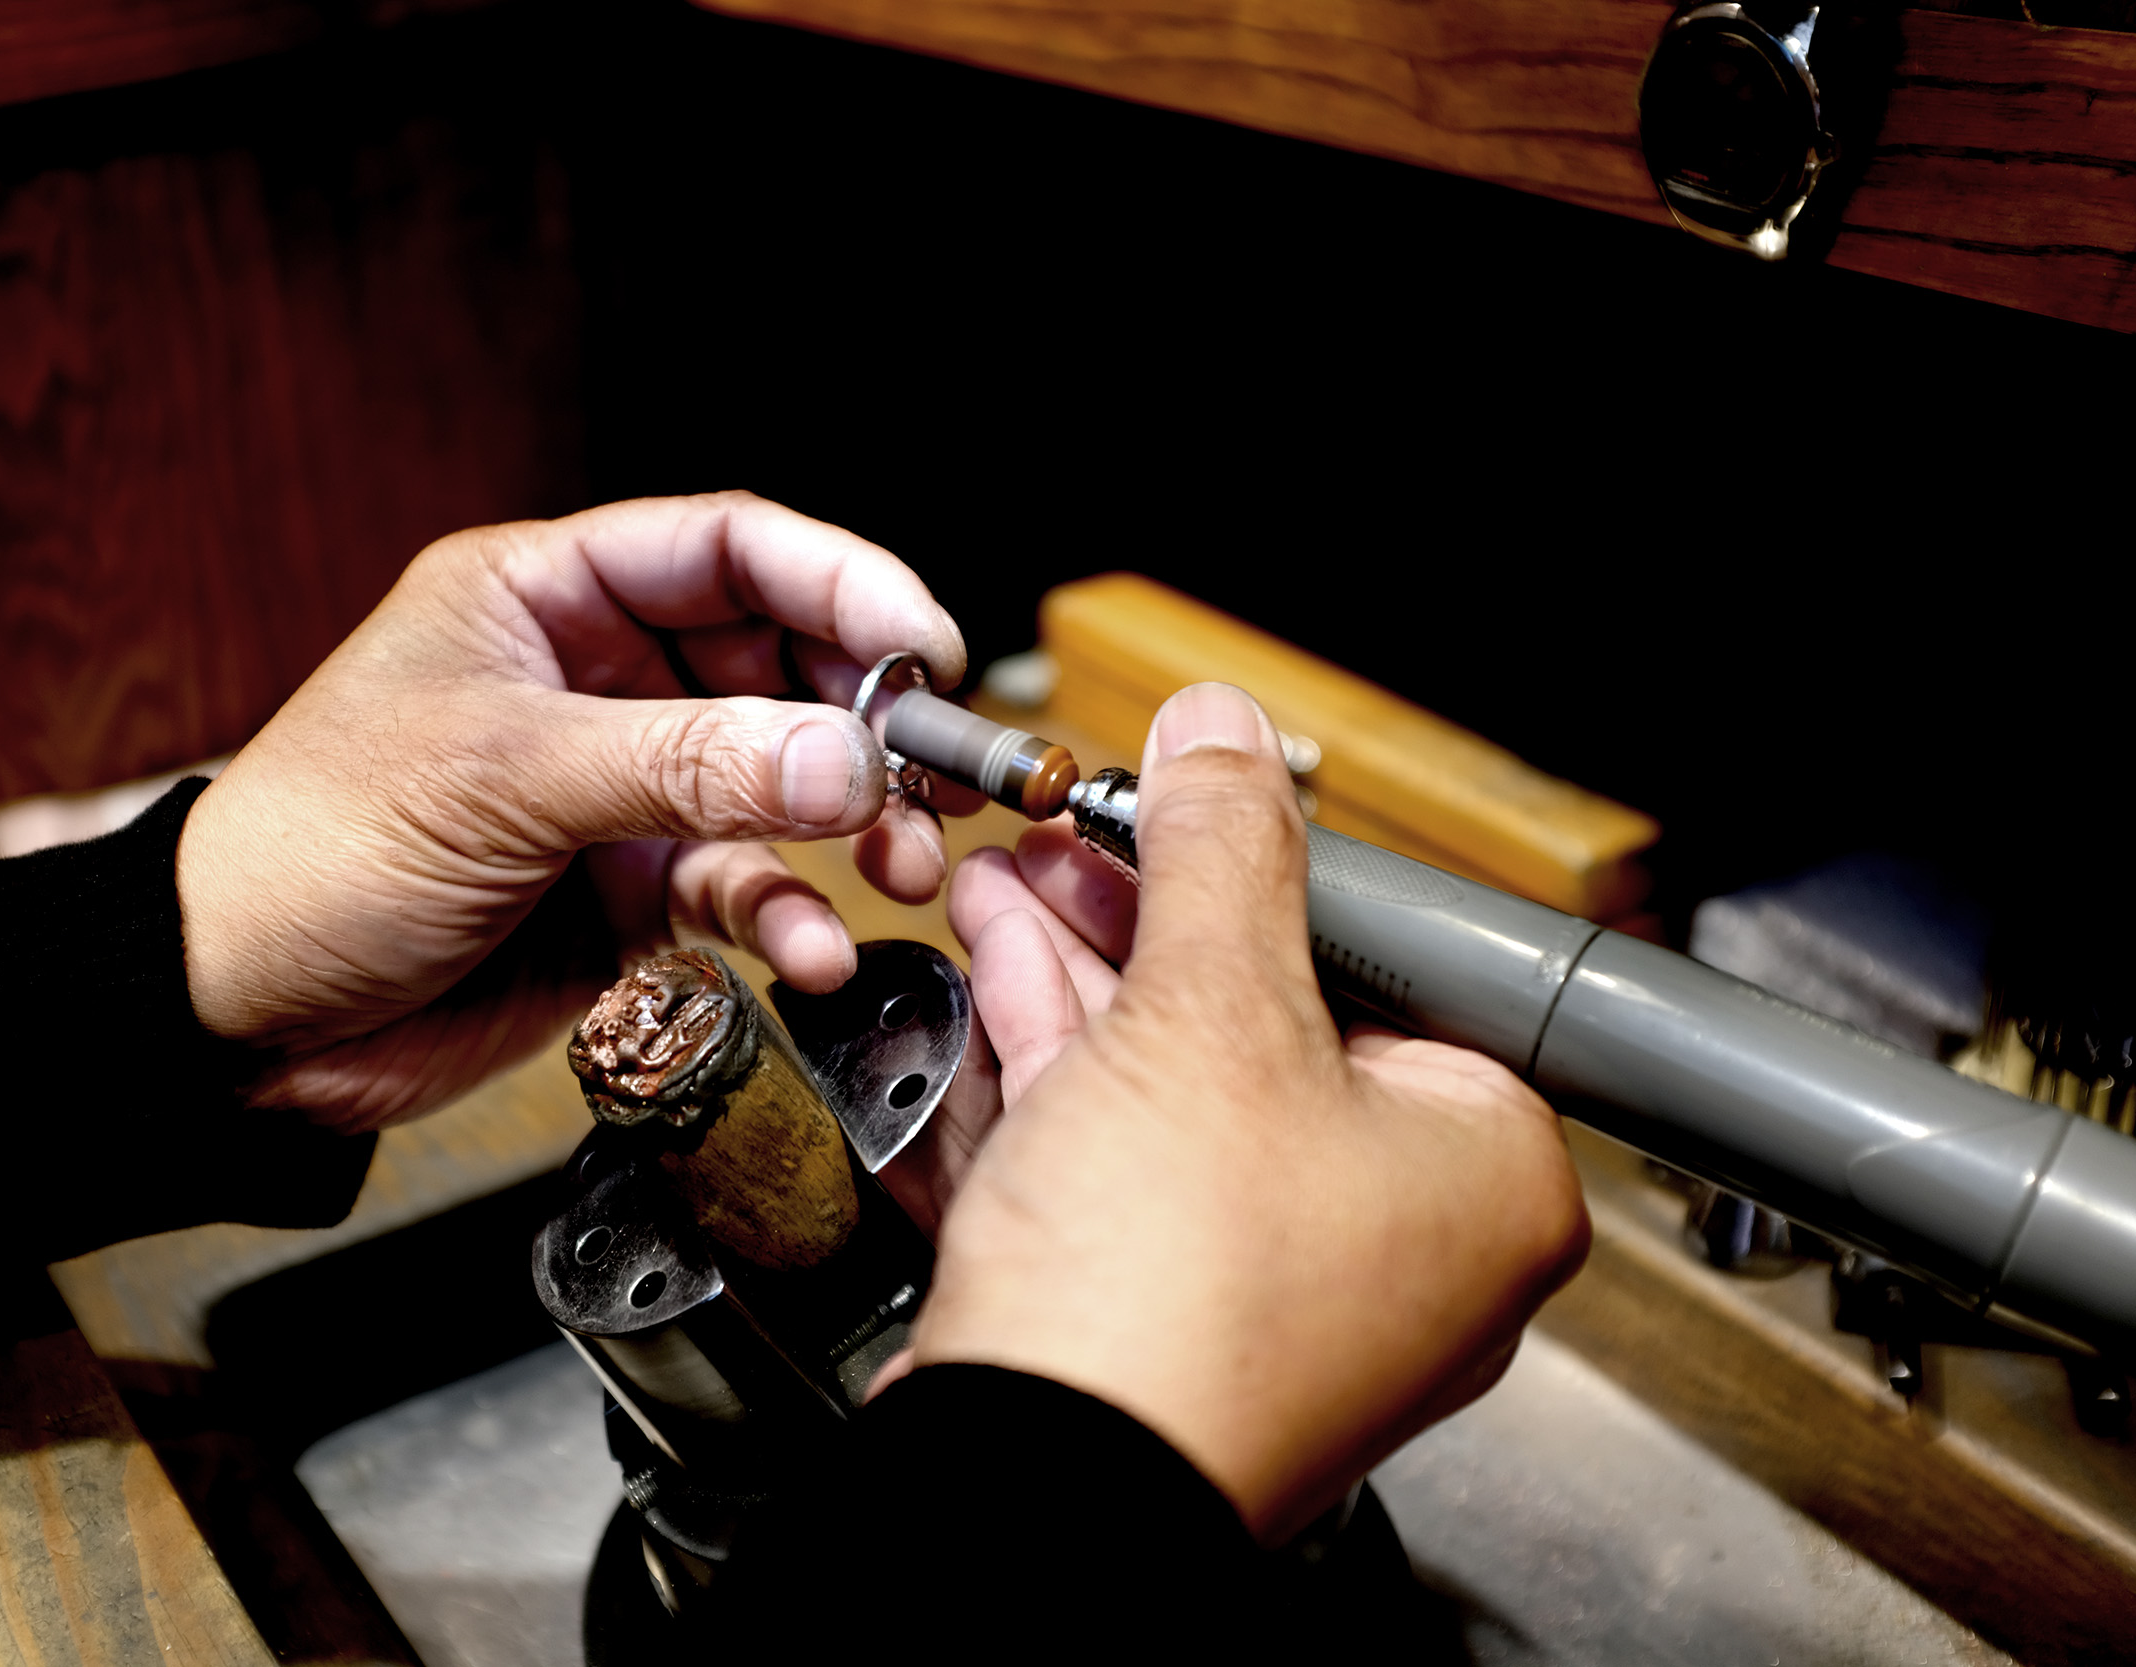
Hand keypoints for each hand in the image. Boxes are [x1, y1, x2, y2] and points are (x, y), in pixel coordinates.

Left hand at [175, 492, 967, 1131]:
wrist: (233, 1019)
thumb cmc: (312, 854)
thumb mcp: (503, 779)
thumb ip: (684, 764)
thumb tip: (848, 755)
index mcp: (545, 598)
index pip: (728, 550)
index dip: (838, 583)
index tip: (921, 646)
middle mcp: (593, 681)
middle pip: (777, 666)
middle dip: (862, 719)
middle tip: (931, 773)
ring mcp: (615, 791)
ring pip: (776, 784)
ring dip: (845, 826)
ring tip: (892, 865)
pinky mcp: (624, 893)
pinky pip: (741, 887)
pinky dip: (786, 916)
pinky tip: (804, 950)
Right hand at [905, 682, 1590, 1542]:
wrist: (1032, 1485)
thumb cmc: (1169, 1299)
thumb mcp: (1209, 1011)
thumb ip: (1222, 849)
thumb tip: (1224, 734)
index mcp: (1487, 1174)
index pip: (1399, 963)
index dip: (1278, 865)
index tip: (1193, 799)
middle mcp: (1406, 1242)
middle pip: (1278, 1015)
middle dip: (1153, 907)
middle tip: (1089, 826)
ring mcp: (1285, 1285)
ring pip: (1190, 1083)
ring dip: (1091, 967)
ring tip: (1020, 872)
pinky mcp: (1174, 1310)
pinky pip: (1136, 1154)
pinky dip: (1071, 1058)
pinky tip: (1006, 966)